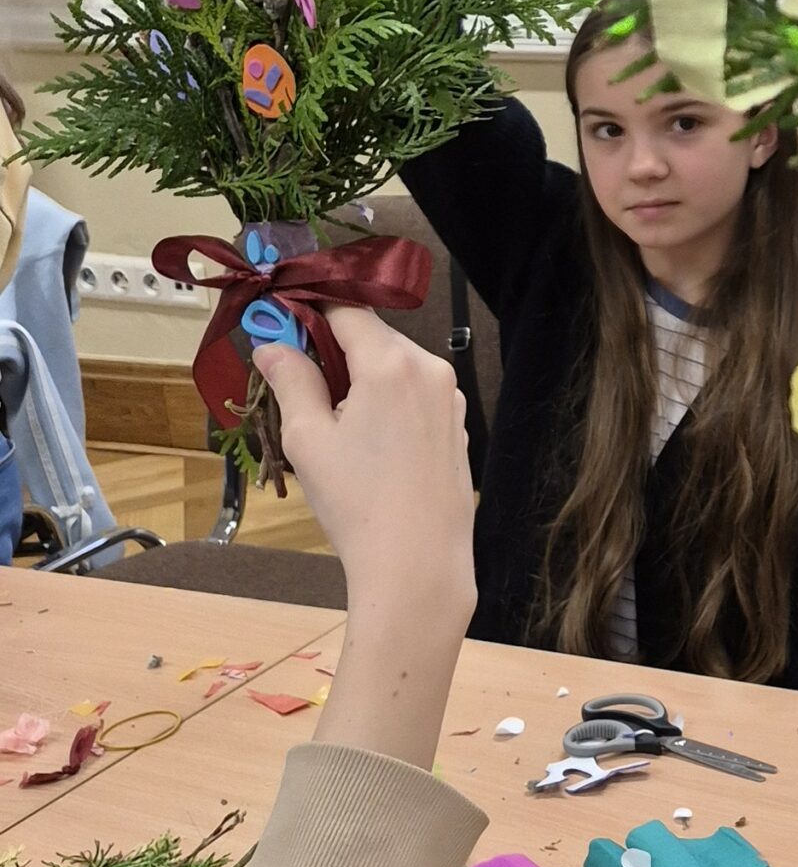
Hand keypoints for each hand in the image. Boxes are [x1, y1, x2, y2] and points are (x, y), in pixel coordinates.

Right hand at [256, 308, 474, 768]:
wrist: (418, 558)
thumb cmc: (356, 500)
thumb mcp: (308, 438)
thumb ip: (292, 380)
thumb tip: (271, 343)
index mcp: (390, 362)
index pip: (346, 308)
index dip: (309, 308)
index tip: (277, 319)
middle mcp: (429, 366)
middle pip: (372, 336)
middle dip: (332, 348)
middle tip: (293, 378)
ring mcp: (449, 394)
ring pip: (394, 364)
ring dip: (359, 375)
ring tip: (328, 421)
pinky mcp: (456, 421)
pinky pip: (414, 391)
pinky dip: (385, 398)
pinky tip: (365, 440)